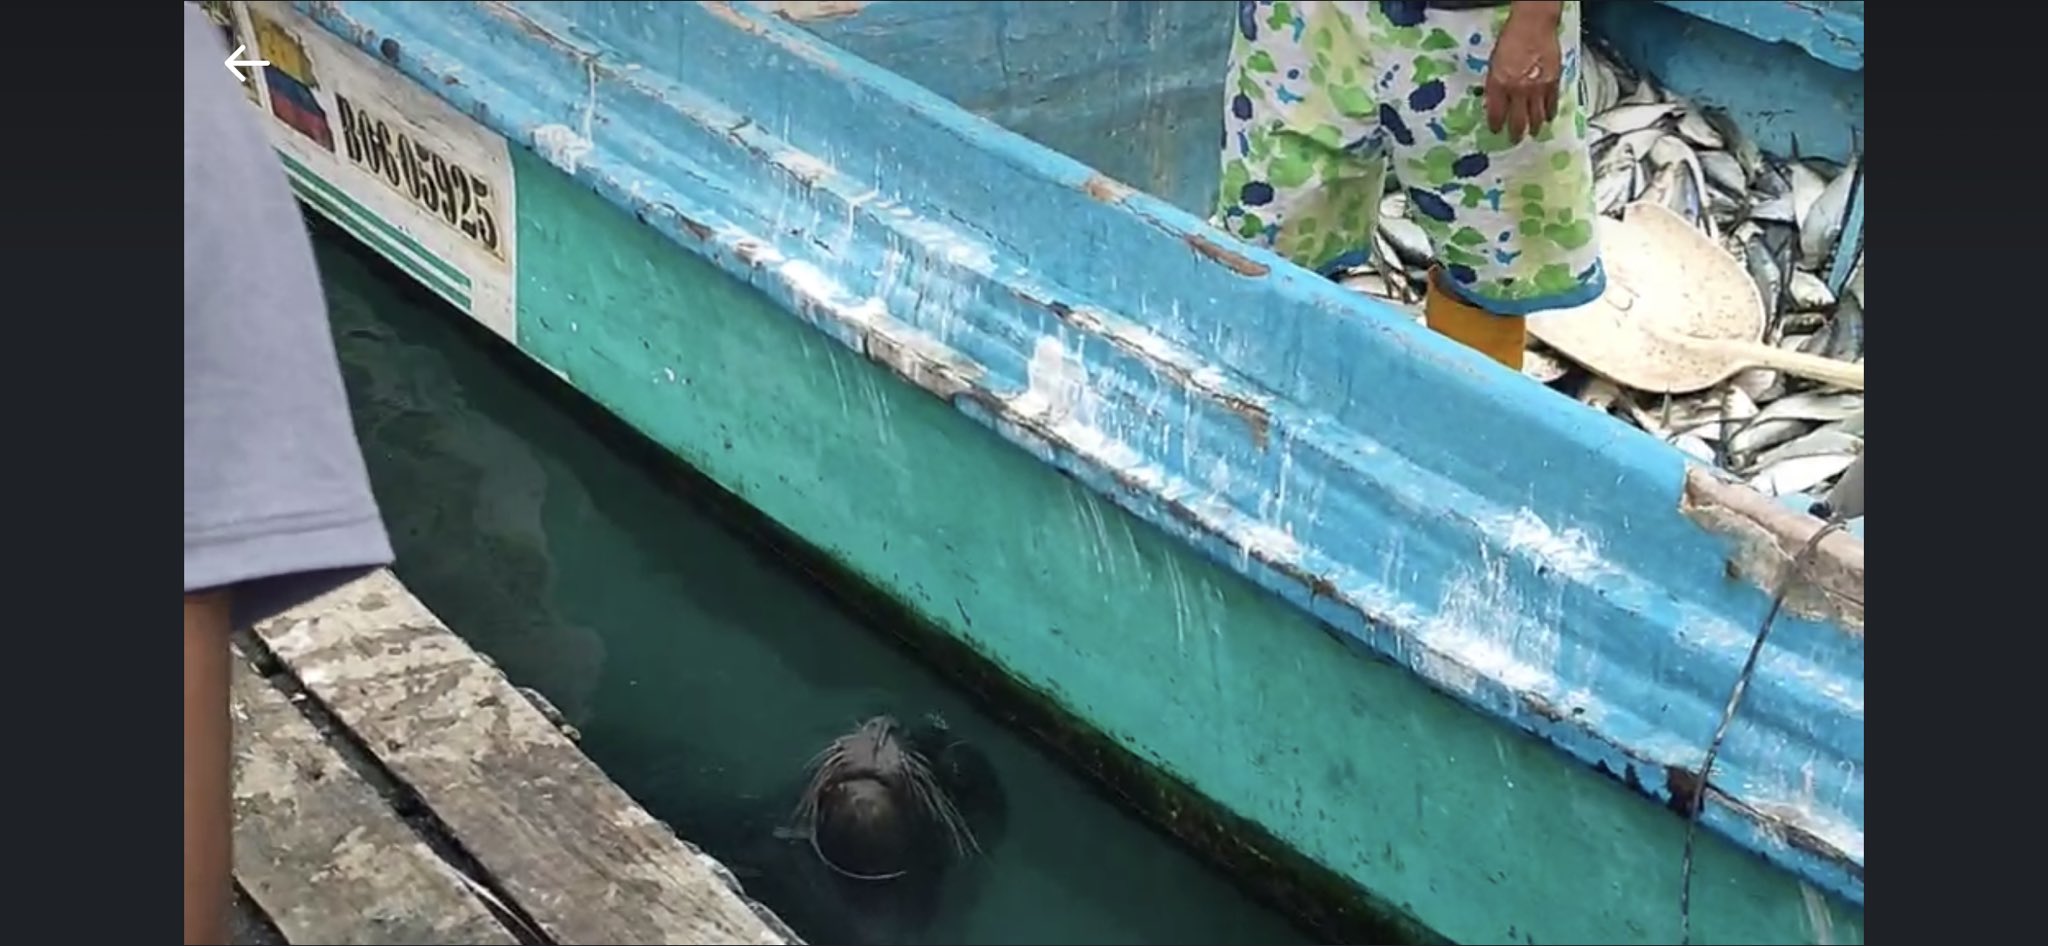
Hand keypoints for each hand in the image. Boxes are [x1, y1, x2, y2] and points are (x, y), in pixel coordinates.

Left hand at [1485, 4, 1563, 143]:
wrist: (1533, 25)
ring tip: (1533, 133)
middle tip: (1515, 140)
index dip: (1495, 125)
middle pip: (1517, 121)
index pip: (1496, 114)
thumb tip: (1495, 102)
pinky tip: (1549, 118)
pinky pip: (1552, 104)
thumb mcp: (1493, 64)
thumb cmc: (1510, 39)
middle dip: (1515, 133)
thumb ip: (1494, 85)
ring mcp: (1537, 89)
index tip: (1496, 130)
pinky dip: (1550, 113)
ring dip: (1534, 127)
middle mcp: (1517, 91)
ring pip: (1537, 117)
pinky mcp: (1553, 83)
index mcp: (1499, 85)